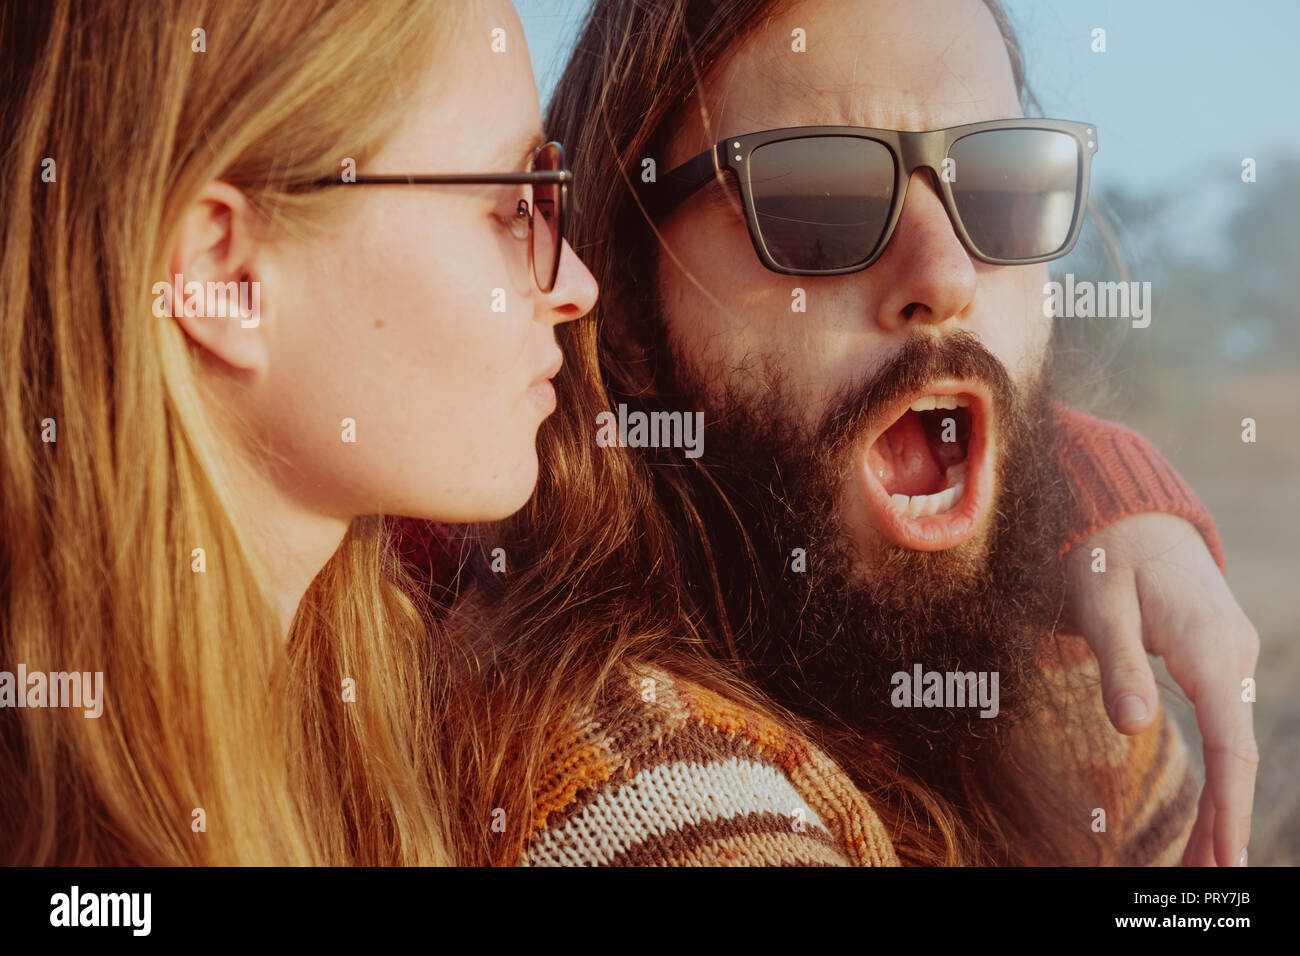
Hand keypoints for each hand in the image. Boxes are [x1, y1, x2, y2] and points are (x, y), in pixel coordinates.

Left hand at [1063, 513, 1259, 866]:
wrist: (1131, 511)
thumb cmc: (1105, 554)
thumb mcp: (1099, 603)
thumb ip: (1116, 664)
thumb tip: (1131, 729)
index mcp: (1208, 645)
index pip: (1232, 742)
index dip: (1229, 804)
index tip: (1225, 858)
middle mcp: (1234, 654)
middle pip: (1238, 753)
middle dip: (1225, 820)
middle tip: (1205, 880)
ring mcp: (1232, 656)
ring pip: (1235, 743)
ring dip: (1222, 802)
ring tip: (1202, 861)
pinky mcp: (1217, 657)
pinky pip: (1227, 725)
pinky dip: (1221, 771)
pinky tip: (1209, 807)